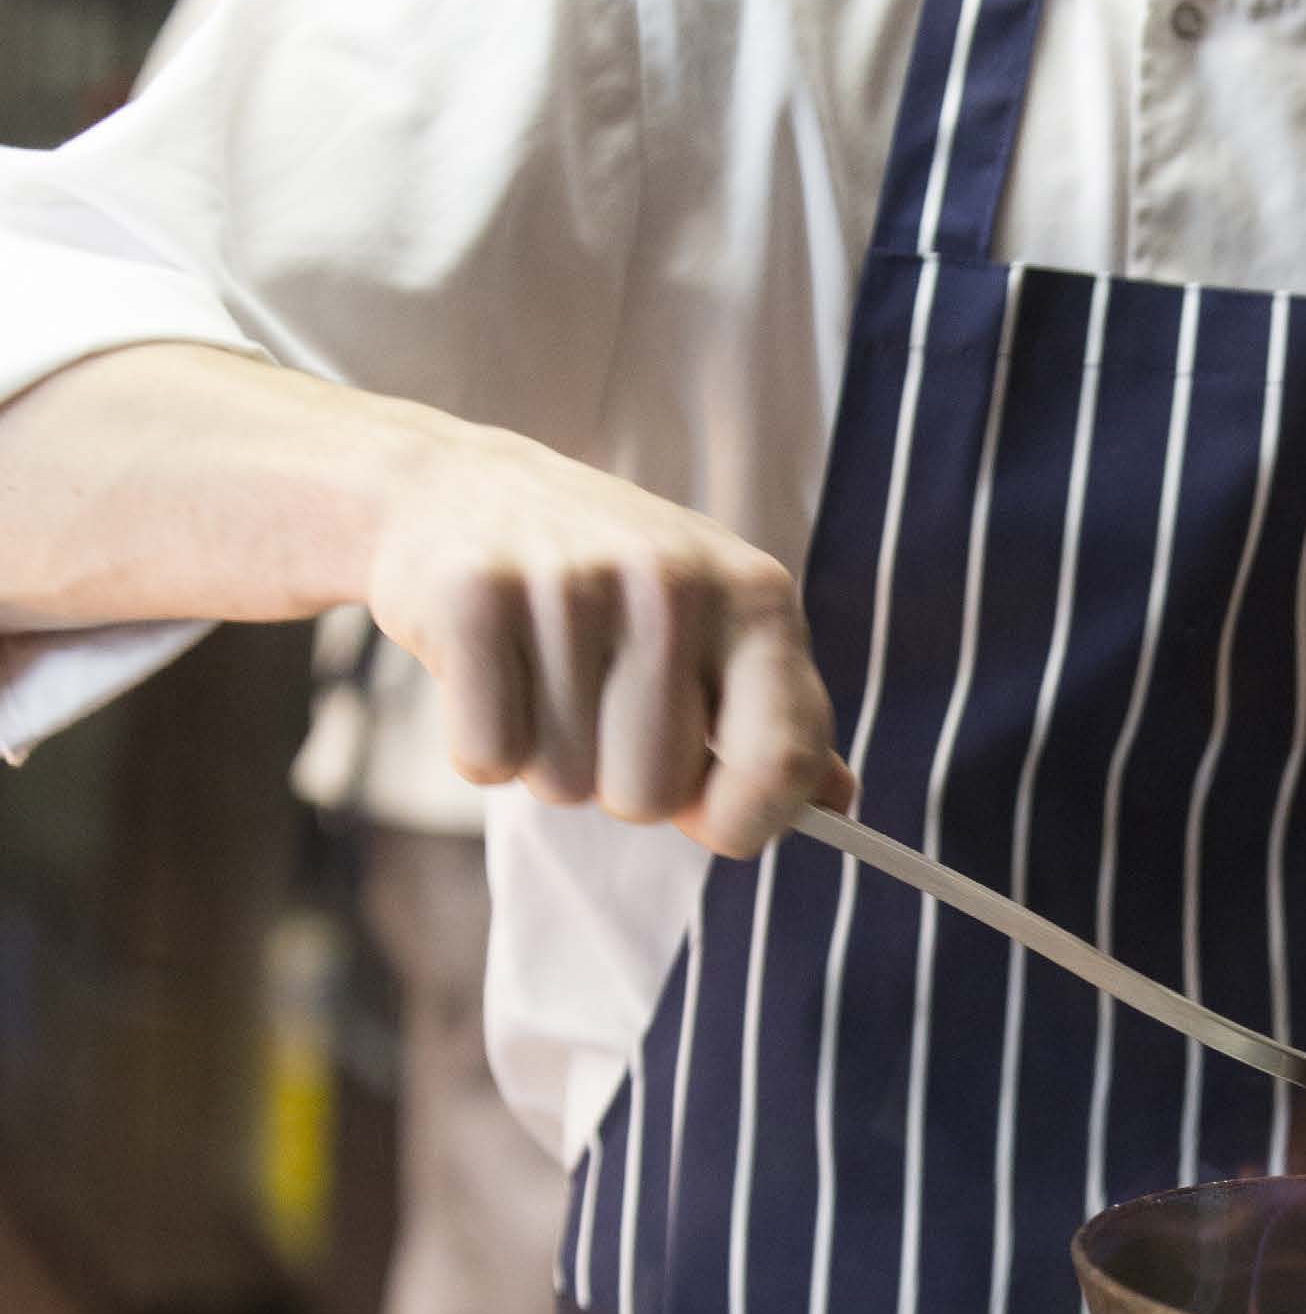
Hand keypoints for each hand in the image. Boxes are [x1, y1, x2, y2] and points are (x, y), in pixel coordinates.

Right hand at [365, 421, 849, 858]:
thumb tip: (838, 802)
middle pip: (651, 796)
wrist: (460, 491)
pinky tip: (490, 670)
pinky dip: (480, 744)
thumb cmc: (609, 585)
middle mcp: (674, 581)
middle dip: (614, 778)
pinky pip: (488, 759)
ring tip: (541, 672)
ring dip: (545, 757)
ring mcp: (574, 583)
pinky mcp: (476, 595)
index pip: (783, 763)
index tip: (707, 815)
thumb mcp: (716, 627)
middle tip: (595, 699)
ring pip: (564, 785)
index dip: (743, 822)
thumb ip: (777, 719)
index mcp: (757, 596)